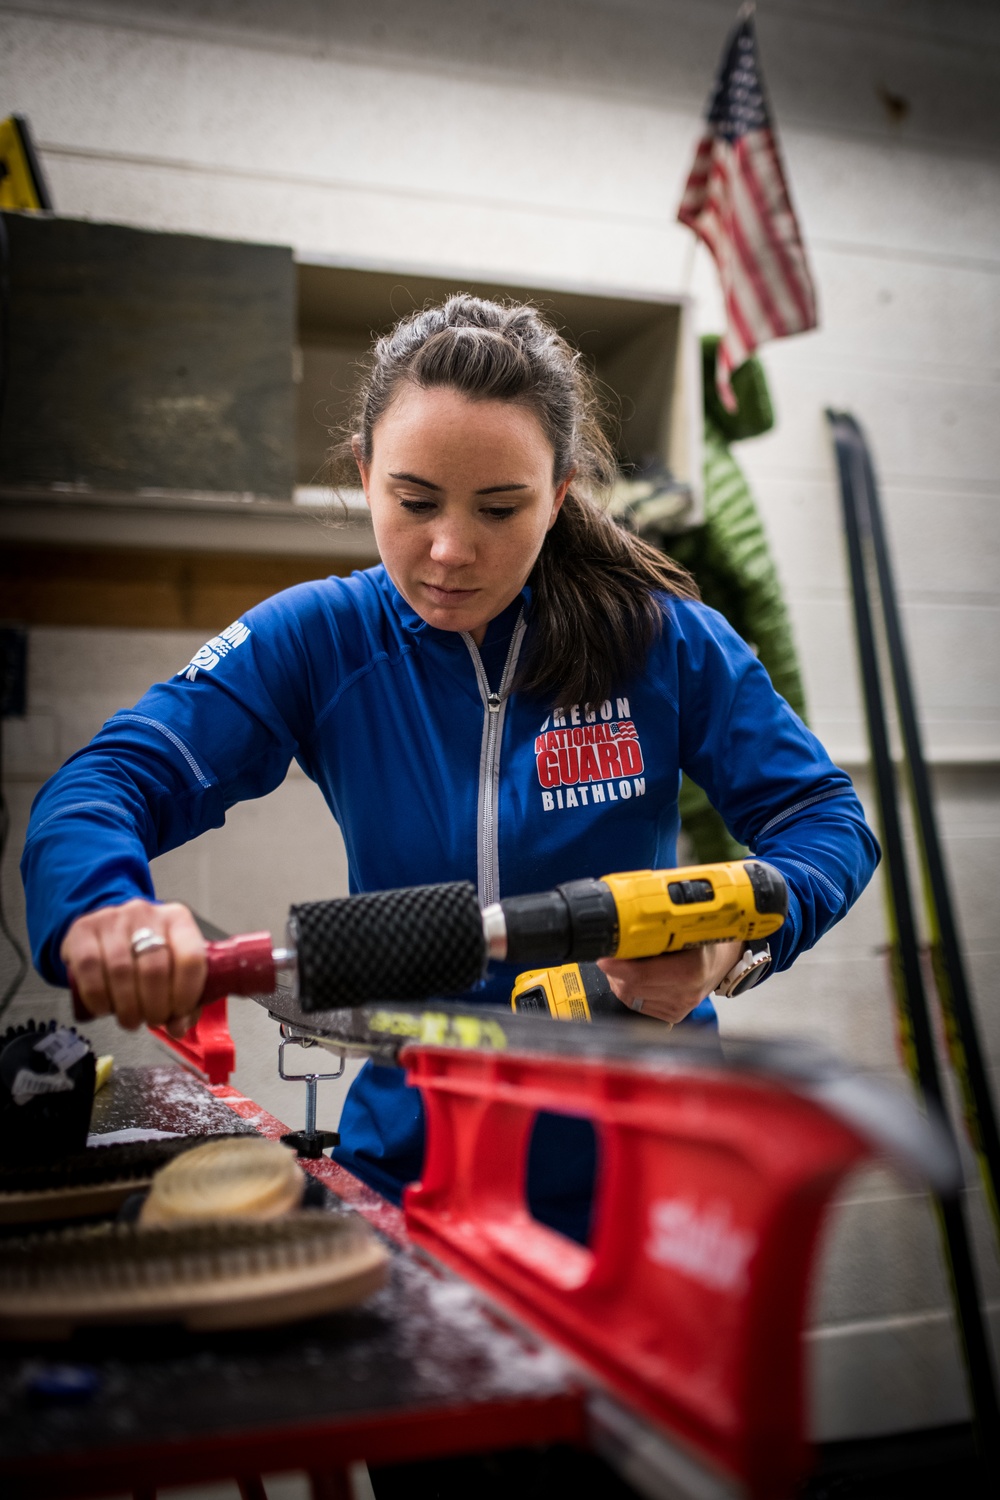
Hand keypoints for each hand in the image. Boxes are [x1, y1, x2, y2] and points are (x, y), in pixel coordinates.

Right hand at [61, 898, 206, 1032]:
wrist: (105, 930)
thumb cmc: (143, 953)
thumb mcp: (170, 966)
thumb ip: (183, 997)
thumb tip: (179, 1027)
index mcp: (177, 919)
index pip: (191, 958)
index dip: (186, 994)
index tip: (178, 1014)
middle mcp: (146, 913)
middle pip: (155, 969)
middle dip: (155, 1007)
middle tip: (152, 1020)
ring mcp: (113, 918)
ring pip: (121, 971)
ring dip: (127, 1007)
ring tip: (130, 1019)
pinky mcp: (82, 929)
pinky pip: (89, 968)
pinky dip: (97, 997)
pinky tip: (104, 1008)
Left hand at [597, 939, 742, 1025]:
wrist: (723, 961)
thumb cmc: (703, 941)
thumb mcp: (685, 928)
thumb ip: (657, 931)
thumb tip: (624, 927)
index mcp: (689, 970)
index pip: (640, 975)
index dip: (616, 967)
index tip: (604, 957)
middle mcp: (685, 992)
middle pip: (631, 988)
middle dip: (615, 973)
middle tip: (611, 957)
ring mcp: (680, 1007)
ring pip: (631, 998)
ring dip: (620, 982)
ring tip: (620, 967)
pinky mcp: (674, 1015)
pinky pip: (639, 1005)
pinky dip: (631, 992)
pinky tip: (633, 979)